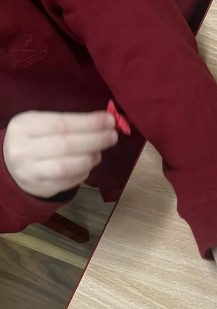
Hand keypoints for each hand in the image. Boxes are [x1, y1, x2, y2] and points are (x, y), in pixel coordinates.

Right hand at [3, 110, 117, 197]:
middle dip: (94, 140)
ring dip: (90, 158)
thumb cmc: (35, 140)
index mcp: (23, 126)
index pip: (60, 124)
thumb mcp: (42, 124)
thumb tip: (105, 123)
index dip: (88, 123)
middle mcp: (23, 149)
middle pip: (65, 145)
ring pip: (67, 166)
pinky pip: (69, 181)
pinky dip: (83, 172)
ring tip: (99, 152)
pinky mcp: (41, 188)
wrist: (13, 166)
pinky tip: (89, 164)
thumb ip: (69, 123)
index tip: (109, 121)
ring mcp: (30, 171)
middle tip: (112, 136)